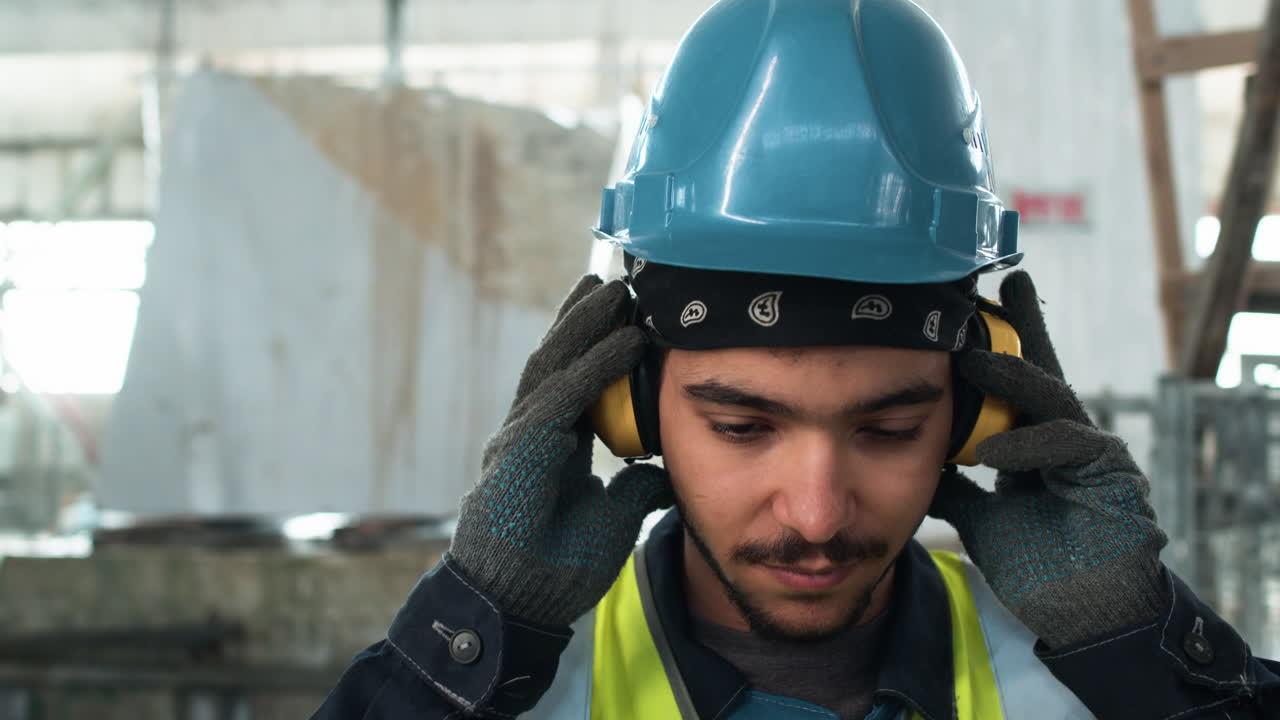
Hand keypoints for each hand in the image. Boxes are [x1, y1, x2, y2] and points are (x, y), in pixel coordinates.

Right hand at [449, 275, 672, 626]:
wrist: (519, 605)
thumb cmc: (555, 568)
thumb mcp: (612, 519)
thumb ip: (634, 488)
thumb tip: (664, 468)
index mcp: (549, 446)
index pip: (573, 382)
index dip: (595, 348)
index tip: (623, 317)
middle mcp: (531, 432)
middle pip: (558, 360)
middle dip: (584, 320)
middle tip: (614, 283)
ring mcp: (521, 438)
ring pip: (554, 364)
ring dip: (586, 325)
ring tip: (614, 291)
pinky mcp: (523, 450)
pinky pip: (563, 397)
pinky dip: (594, 366)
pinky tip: (622, 341)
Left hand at [929, 271, 1167, 647]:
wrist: (1079, 616)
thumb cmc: (1038, 566)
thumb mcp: (980, 517)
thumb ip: (955, 485)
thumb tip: (914, 458)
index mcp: (1035, 444)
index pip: (1016, 387)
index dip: (1000, 347)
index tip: (969, 311)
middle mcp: (1066, 439)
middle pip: (1043, 372)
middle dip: (1024, 329)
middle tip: (1005, 283)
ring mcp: (1093, 452)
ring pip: (1053, 399)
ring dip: (1012, 379)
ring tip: (970, 361)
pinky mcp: (1113, 475)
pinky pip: (1069, 445)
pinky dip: (1029, 445)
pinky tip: (993, 451)